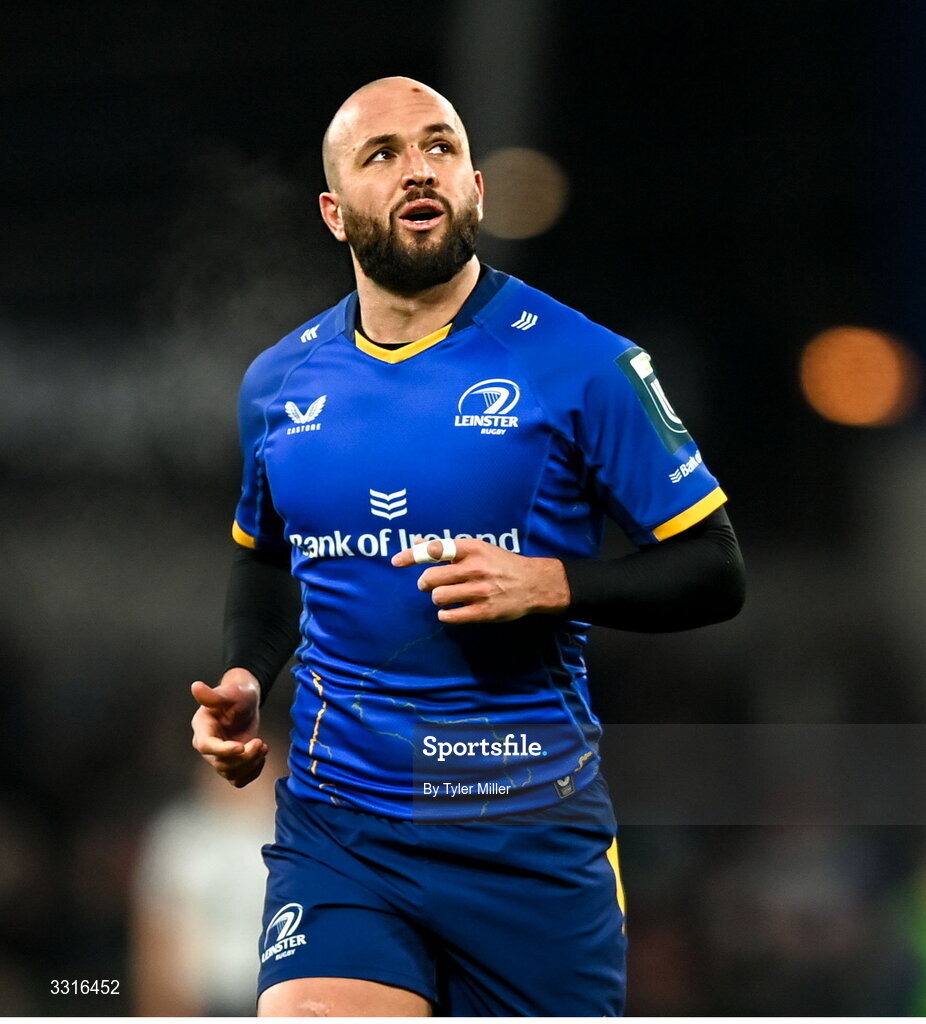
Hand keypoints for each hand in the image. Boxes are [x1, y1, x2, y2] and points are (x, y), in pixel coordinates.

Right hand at [190, 668, 266, 786]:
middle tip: (260, 743)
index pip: (207, 746)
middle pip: (220, 763)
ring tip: (263, 747)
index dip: (223, 750)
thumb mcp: (228, 692)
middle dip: (244, 757)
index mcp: (203, 728)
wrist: (246, 703)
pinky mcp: (232, 763)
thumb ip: (212, 695)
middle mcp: (208, 746)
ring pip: (231, 773)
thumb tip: (195, 686)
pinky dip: (252, 772)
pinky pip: (239, 778)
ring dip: (250, 765)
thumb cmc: (236, 694)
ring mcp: (219, 756)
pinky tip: (261, 756)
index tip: (241, 747)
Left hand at [391, 537, 570, 623]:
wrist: (534, 583)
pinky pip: (450, 616)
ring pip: (438, 597)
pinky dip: (445, 614)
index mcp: (472, 549)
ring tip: (446, 596)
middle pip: (430, 578)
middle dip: (425, 583)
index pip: (434, 549)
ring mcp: (480, 591)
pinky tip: (452, 610)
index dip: (411, 555)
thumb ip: (446, 548)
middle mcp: (475, 568)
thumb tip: (417, 542)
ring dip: (437, 598)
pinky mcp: (484, 612)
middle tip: (430, 585)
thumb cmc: (500, 564)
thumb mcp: (476, 549)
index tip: (396, 561)